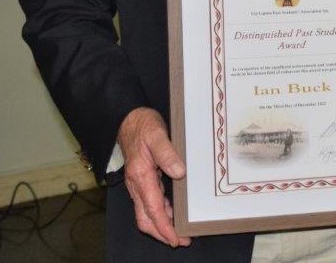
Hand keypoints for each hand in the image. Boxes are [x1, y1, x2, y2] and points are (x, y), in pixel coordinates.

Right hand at [117, 107, 190, 246]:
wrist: (129, 119)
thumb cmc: (143, 126)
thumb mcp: (157, 135)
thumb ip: (167, 154)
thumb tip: (179, 173)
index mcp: (141, 176)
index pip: (152, 209)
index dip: (164, 227)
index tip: (175, 239)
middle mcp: (136, 184)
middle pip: (145, 219)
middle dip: (162, 233)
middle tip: (181, 240)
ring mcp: (137, 183)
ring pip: (146, 212)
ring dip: (161, 224)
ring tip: (180, 230)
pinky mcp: (141, 179)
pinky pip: (149, 202)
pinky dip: (160, 211)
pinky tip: (172, 211)